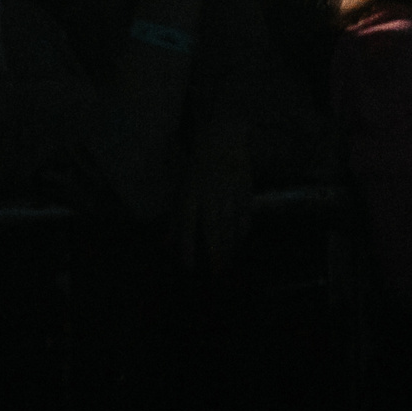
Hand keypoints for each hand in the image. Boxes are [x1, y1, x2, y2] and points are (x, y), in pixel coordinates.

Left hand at [176, 109, 253, 272]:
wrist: (221, 139)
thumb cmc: (196, 168)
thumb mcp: (180, 190)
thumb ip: (175, 220)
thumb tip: (166, 245)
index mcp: (190, 195)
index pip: (187, 226)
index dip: (187, 248)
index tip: (189, 267)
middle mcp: (209, 196)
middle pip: (212, 229)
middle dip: (214, 252)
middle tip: (217, 271)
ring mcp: (228, 192)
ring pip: (230, 225)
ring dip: (230, 246)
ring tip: (228, 261)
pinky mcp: (244, 189)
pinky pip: (245, 214)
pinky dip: (243, 229)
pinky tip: (241, 241)